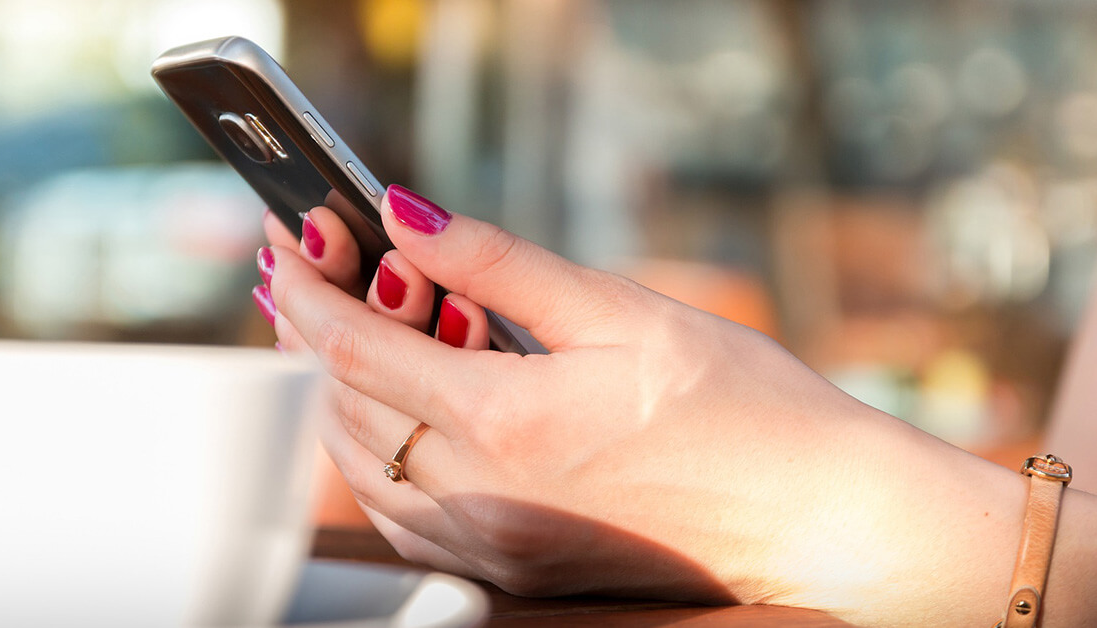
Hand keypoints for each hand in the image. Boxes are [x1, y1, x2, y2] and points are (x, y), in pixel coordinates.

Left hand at [256, 185, 1029, 624]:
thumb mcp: (621, 311)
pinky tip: (397, 417)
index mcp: (506, 422)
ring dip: (336, 398)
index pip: (356, 349)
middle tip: (304, 280)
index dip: (309, 291)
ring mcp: (494, 544)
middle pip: (343, 410)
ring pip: (362, 470)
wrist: (811, 514)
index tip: (284, 246)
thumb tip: (406, 217)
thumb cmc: (741, 408)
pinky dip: (377, 456)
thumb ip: (500, 265)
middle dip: (308, 339)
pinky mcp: (514, 567)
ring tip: (340, 336)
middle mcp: (483, 497)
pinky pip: (405, 515)